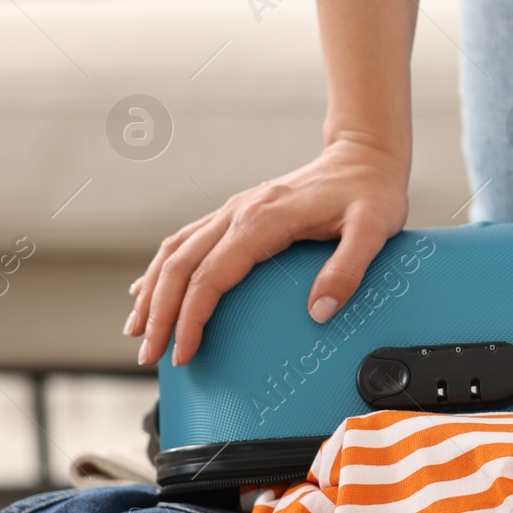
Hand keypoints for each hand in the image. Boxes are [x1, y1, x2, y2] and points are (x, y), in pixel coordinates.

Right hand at [125, 138, 409, 365]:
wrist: (366, 157)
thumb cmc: (371, 194)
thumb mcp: (373, 231)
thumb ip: (348, 269)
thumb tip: (319, 312)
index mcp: (264, 220)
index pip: (211, 277)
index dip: (191, 318)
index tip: (183, 352)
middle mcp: (239, 212)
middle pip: (181, 266)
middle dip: (159, 314)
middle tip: (149, 355)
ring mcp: (235, 210)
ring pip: (175, 251)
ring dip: (153, 292)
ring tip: (138, 330)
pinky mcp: (239, 212)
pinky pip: (188, 241)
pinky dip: (164, 268)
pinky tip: (150, 289)